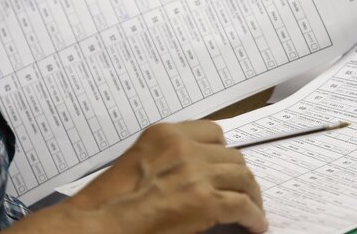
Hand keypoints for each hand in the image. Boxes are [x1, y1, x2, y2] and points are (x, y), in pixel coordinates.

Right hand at [72, 121, 267, 232]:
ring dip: (251, 195)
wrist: (101, 225)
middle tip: (242, 191)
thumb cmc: (107, 203)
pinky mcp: (206, 201)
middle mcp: (184, 148)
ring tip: (253, 209)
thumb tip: (190, 176)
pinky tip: (255, 225)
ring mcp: (197, 173)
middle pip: (231, 156)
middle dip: (238, 175)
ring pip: (243, 178)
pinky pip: (243, 206)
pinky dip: (254, 217)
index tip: (225, 165)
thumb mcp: (136, 164)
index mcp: (164, 135)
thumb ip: (165, 160)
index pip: (212, 132)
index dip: (222, 152)